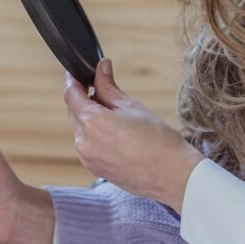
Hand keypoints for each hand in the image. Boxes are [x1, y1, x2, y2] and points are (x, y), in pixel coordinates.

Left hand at [64, 59, 203, 213]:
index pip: (71, 95)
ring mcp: (87, 158)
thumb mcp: (132, 106)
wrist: (173, 176)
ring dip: (91, 118)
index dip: (73, 80)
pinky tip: (117, 133)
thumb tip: (101, 68)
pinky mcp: (94, 169)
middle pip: (75, 112)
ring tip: (117, 115)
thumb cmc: (158, 141)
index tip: (78, 72)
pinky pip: (88, 145)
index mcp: (92, 123)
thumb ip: (109, 86)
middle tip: (104, 88)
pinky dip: (95, 135)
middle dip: (85, 99)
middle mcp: (84, 143)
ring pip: (81, 129)